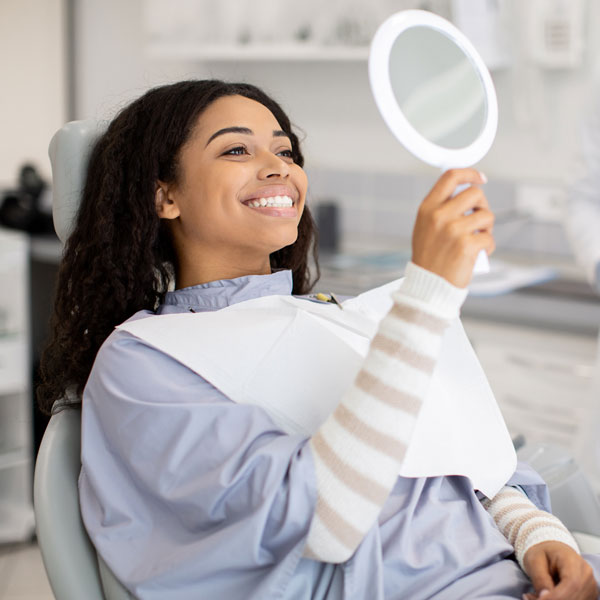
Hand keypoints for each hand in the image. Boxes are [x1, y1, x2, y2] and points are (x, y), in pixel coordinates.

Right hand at [411, 168, 493, 287]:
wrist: (428, 285)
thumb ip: (440, 208)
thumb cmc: (429, 258)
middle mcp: (439, 216)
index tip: (480, 178)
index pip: (450, 177)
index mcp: (427, 209)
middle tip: (479, 220)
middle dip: (482, 206)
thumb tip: (467, 192)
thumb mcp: (425, 228)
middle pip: (475, 193)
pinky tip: (477, 254)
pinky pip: (489, 238)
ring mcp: (453, 230)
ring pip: (487, 216)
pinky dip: (487, 247)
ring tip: (476, 240)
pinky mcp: (466, 245)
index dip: (469, 173)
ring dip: (486, 228)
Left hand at [522, 541, 597, 599]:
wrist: (552, 552)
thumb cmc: (543, 554)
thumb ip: (540, 579)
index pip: (572, 583)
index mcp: (573, 561)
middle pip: (574, 597)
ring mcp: (589, 587)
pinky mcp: (587, 596)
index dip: (557, 596)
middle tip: (531, 597)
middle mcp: (586, 575)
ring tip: (535, 596)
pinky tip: (545, 597)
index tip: (540, 598)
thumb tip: (544, 597)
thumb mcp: (534, 560)